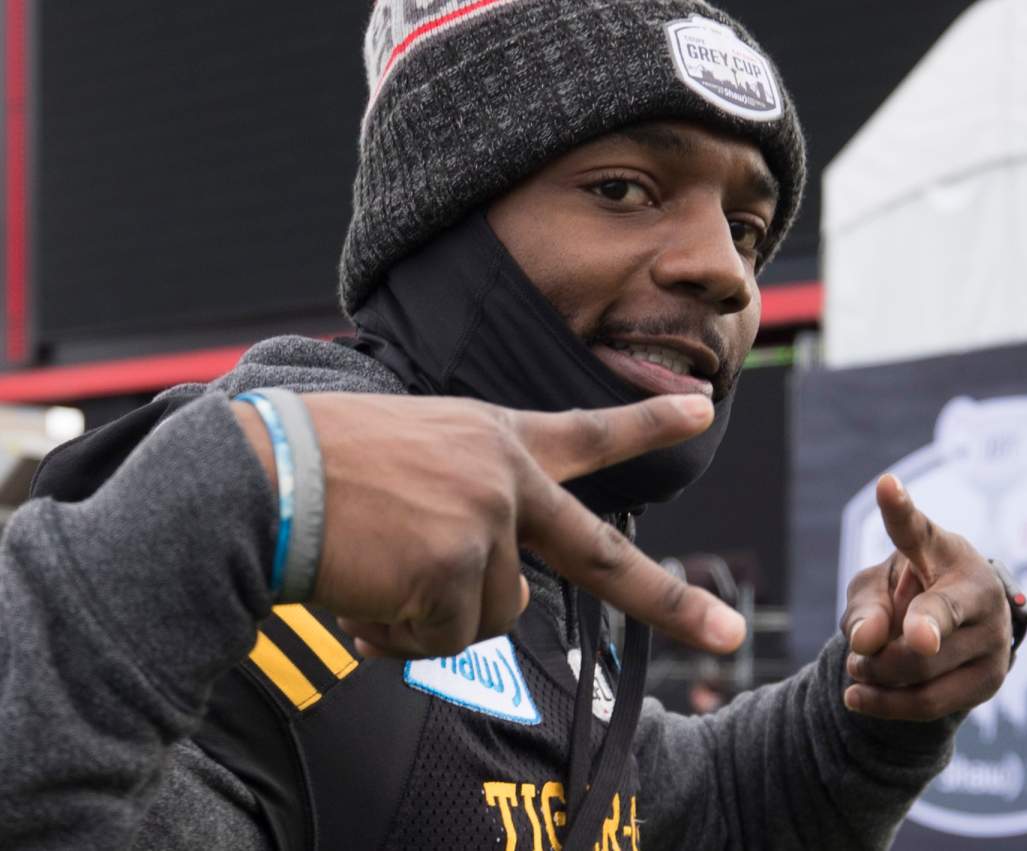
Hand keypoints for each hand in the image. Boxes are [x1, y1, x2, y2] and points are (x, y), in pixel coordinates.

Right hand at [234, 393, 744, 658]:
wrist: (262, 476)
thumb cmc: (325, 466)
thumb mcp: (417, 456)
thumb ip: (475, 512)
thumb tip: (505, 603)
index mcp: (495, 440)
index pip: (585, 432)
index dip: (645, 422)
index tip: (701, 411)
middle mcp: (506, 478)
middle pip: (600, 555)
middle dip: (668, 600)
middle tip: (727, 631)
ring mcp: (488, 521)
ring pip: (490, 615)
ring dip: (434, 616)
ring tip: (380, 575)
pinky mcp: (459, 566)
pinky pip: (442, 637)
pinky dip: (402, 634)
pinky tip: (365, 594)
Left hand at [839, 474, 1010, 720]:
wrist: (954, 628)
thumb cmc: (907, 593)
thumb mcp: (875, 589)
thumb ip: (865, 608)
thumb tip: (865, 643)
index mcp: (948, 552)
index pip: (919, 531)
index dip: (901, 511)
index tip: (885, 485)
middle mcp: (983, 592)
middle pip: (916, 633)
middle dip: (875, 651)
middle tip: (855, 653)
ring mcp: (995, 639)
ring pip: (923, 673)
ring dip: (878, 678)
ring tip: (857, 671)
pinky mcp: (993, 680)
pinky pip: (932, 704)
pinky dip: (887, 705)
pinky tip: (858, 698)